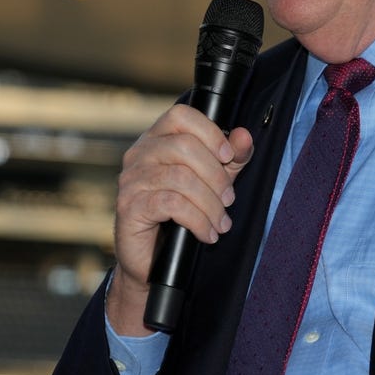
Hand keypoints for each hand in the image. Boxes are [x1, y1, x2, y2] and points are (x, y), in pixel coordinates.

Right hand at [106, 104, 253, 334]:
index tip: (229, 157)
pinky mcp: (129, 207)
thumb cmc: (182, 213)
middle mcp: (139, 154)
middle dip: (216, 175)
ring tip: (221, 222)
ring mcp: (131, 180)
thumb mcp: (214, 180)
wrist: (152, 259)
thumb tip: (244, 136)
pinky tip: (207, 233)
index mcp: (157, 139)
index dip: (210, 132)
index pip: (181, 115)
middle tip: (229, 199)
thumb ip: (231, 157)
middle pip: (184, 146)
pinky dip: (198, 220)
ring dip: (210, 204)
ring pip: (181, 178)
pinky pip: (171, 204)